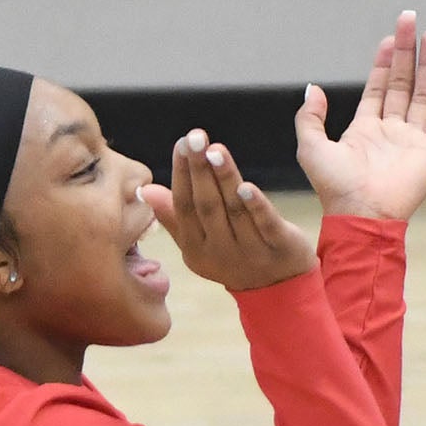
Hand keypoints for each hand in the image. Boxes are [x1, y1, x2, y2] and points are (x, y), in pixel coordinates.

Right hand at [143, 131, 312, 291]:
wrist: (280, 289)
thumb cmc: (233, 257)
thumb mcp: (199, 244)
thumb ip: (174, 218)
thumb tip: (145, 189)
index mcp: (196, 249)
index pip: (185, 206)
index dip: (181, 174)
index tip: (182, 143)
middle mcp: (220, 252)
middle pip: (206, 206)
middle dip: (199, 170)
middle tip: (195, 136)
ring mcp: (251, 251)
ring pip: (234, 210)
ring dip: (224, 178)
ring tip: (215, 150)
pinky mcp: (280, 247)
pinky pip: (265, 224)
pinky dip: (256, 205)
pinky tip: (247, 184)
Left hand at [296, 11, 425, 222]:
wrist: (361, 214)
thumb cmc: (335, 186)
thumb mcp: (311, 146)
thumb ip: (310, 116)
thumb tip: (314, 88)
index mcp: (366, 129)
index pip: (378, 87)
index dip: (382, 62)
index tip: (388, 38)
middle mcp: (392, 130)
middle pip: (402, 83)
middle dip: (406, 52)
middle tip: (411, 21)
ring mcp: (413, 140)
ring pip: (424, 94)